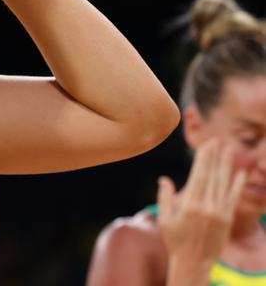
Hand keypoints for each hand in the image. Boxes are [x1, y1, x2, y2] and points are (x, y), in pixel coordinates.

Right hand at [157, 139, 245, 274]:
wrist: (194, 263)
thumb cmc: (175, 241)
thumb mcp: (164, 219)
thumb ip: (165, 197)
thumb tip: (164, 179)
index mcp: (189, 204)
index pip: (199, 175)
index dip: (204, 159)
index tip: (207, 145)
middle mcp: (206, 207)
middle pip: (212, 176)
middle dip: (215, 157)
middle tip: (218, 140)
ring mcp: (219, 213)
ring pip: (224, 184)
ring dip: (227, 166)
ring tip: (230, 151)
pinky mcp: (227, 220)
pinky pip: (233, 198)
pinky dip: (237, 185)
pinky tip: (240, 173)